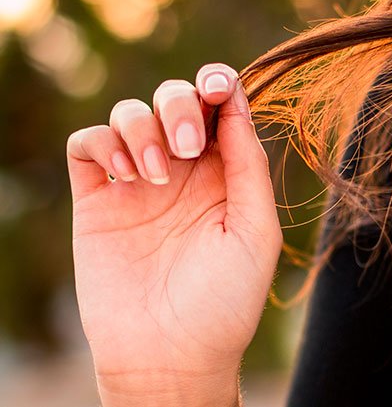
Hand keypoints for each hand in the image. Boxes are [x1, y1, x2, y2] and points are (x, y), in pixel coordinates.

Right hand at [66, 64, 281, 402]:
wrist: (171, 354)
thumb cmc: (225, 299)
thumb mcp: (255, 230)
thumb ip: (248, 165)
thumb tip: (236, 105)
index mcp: (224, 173)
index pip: (219, 109)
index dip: (218, 85)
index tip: (217, 87)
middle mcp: (183, 171)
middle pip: (175, 99)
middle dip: (180, 106)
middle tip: (188, 149)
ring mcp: (138, 183)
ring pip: (130, 113)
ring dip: (143, 129)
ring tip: (157, 176)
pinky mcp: (98, 200)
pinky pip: (88, 143)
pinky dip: (103, 142)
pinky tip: (125, 175)